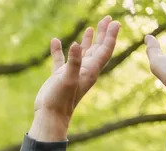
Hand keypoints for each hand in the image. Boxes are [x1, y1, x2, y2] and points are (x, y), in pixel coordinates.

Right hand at [30, 17, 120, 141]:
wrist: (50, 116)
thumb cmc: (60, 100)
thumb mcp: (68, 79)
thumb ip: (73, 61)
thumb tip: (76, 44)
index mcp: (90, 70)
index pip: (105, 50)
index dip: (111, 36)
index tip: (115, 22)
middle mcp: (84, 70)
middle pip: (98, 48)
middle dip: (103, 33)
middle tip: (107, 18)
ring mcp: (72, 73)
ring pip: (82, 53)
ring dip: (88, 40)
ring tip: (91, 27)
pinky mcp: (59, 77)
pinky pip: (61, 60)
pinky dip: (59, 50)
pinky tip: (55, 41)